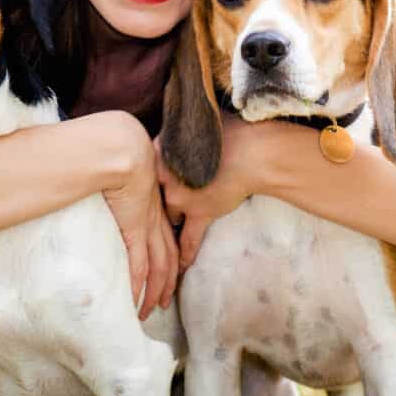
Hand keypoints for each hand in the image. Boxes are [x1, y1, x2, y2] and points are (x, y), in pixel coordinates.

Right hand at [100, 113, 178, 319]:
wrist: (123, 147)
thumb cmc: (120, 151)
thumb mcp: (127, 168)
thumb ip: (122, 180)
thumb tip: (109, 183)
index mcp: (155, 205)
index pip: (168, 239)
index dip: (170, 259)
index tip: (167, 274)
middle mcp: (156, 218)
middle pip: (169, 258)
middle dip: (167, 283)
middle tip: (162, 303)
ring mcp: (147, 225)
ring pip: (158, 267)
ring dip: (153, 291)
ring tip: (147, 310)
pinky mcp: (134, 229)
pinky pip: (139, 264)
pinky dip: (137, 284)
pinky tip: (133, 298)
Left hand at [156, 112, 258, 271]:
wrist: (252, 150)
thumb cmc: (229, 133)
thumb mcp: (195, 128)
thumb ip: (179, 136)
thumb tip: (173, 134)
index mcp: (161, 150)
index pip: (146, 169)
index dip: (149, 179)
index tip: (143, 186)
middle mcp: (165, 174)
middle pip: (153, 195)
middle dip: (154, 203)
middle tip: (154, 209)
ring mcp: (180, 196)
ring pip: (168, 217)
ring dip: (170, 225)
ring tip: (162, 243)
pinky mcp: (199, 212)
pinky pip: (188, 239)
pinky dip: (185, 254)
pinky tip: (180, 268)